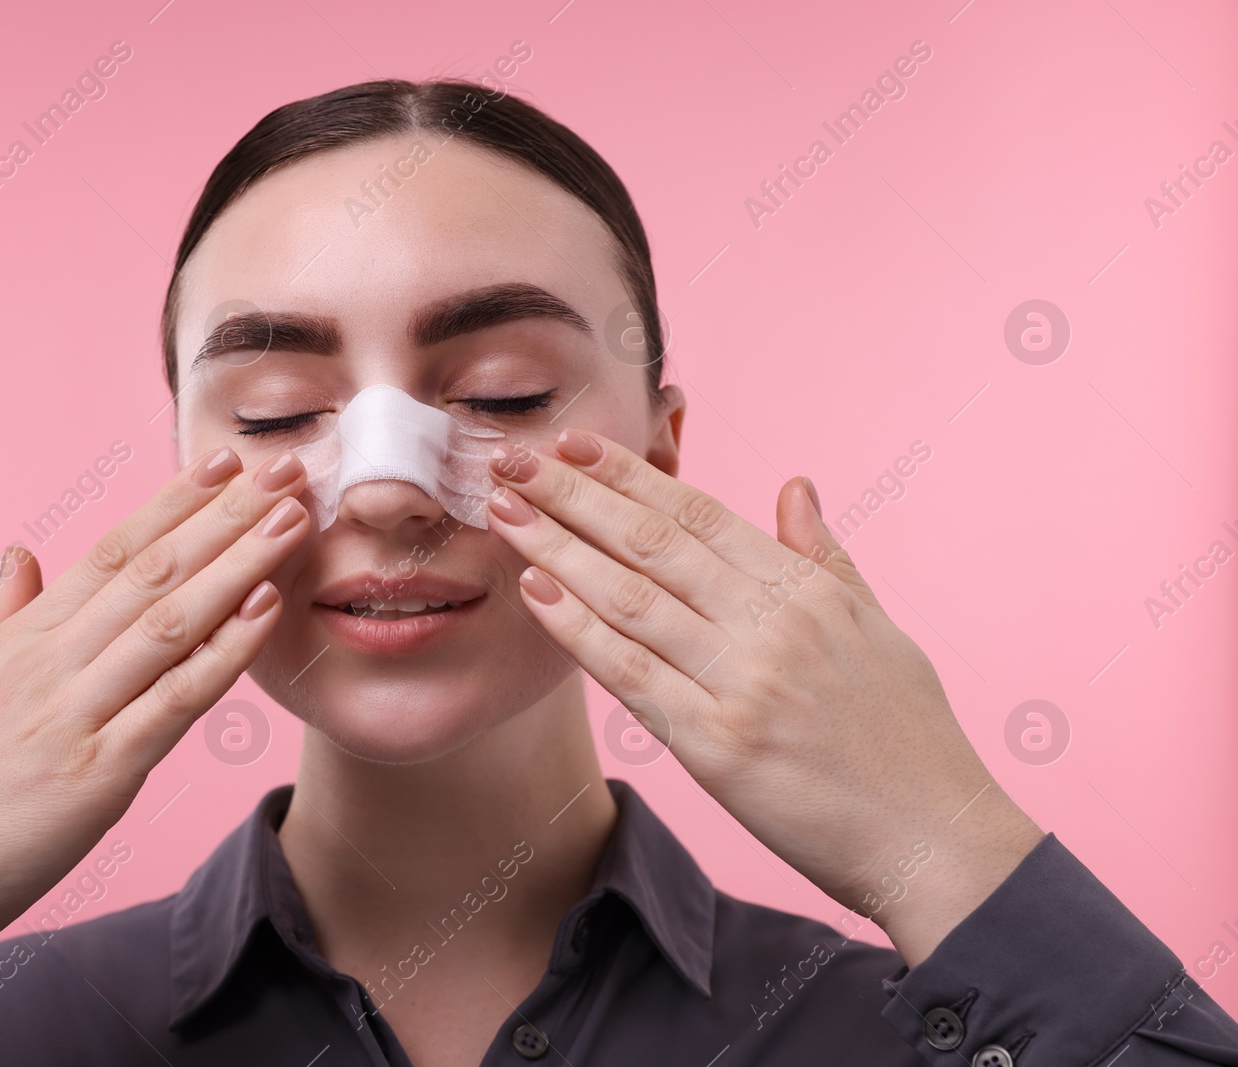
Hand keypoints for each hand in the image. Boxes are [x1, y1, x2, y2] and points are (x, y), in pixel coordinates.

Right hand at [0, 446, 310, 983]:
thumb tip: (19, 553)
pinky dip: (224, 651)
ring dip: (239, 566)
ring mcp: (74, 713)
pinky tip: (265, 609)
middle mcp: (50, 663)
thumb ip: (3, 619)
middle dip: (224, 517)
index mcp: (23, 640)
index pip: (111, 552)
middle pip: (152, 572)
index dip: (172, 503)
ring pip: (171, 622)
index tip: (224, 462)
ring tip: (292, 519)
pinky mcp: (98, 773)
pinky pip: (175, 701)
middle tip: (285, 470)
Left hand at [483, 430, 1043, 966]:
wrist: (935, 843)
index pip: (699, 514)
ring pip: (629, 598)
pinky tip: (535, 591)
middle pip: (652, 543)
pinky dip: (577, 629)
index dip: (629, 474)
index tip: (573, 442)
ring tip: (504, 510)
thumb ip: (827, 557)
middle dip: (573, 495)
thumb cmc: (910, 740)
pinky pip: (630, 675)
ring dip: (557, 548)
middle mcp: (771, 625)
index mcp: (808, 591)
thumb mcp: (880, 630)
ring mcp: (741, 684)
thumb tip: (795, 487)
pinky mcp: (715, 747)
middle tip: (513, 457)